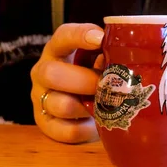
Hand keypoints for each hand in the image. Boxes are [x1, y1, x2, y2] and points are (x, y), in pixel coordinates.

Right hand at [31, 23, 103, 143]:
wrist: (79, 108)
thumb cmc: (92, 76)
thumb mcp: (97, 60)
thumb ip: (108, 56)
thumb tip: (125, 60)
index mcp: (57, 50)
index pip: (62, 36)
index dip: (80, 35)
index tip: (100, 39)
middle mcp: (42, 72)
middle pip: (52, 73)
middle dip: (85, 80)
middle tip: (108, 85)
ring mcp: (41, 99)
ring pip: (62, 105)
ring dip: (89, 107)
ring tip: (105, 106)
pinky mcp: (46, 125)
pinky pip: (68, 131)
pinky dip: (88, 129)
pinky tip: (98, 123)